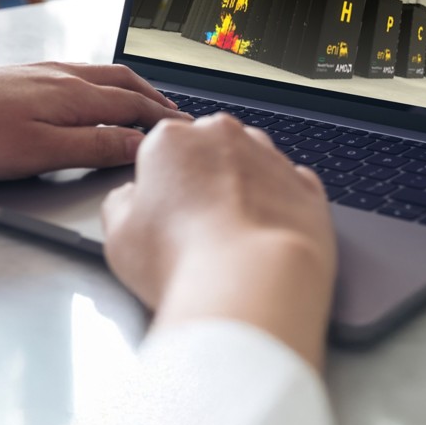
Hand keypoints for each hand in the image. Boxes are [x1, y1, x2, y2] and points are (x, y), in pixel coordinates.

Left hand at [0, 62, 188, 178]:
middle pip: (122, 82)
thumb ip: (95, 147)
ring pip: (99, 76)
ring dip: (128, 89)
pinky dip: (100, 86)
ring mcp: (39, 73)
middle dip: (153, 98)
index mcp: (74, 94)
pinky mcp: (19, 77)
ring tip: (141, 102)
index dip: (163, 119)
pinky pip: (76, 76)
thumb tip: (141, 144)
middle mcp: (62, 76)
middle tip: (174, 114)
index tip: (187, 129)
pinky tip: (88, 97)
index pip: (134, 105)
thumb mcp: (41, 153)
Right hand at [101, 114, 336, 369]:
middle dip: (202, 180)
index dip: (158, 184)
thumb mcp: (118, 237)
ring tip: (231, 240)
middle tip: (193, 229)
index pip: (161, 148)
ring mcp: (271, 159)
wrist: (252, 287)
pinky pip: (288, 190)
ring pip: (252, 165)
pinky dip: (278, 209)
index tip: (160, 213)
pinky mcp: (307, 187)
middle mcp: (224, 137)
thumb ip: (121, 204)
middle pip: (209, 150)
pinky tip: (263, 240)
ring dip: (242, 191)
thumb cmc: (183, 263)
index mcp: (173, 140)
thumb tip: (129, 199)